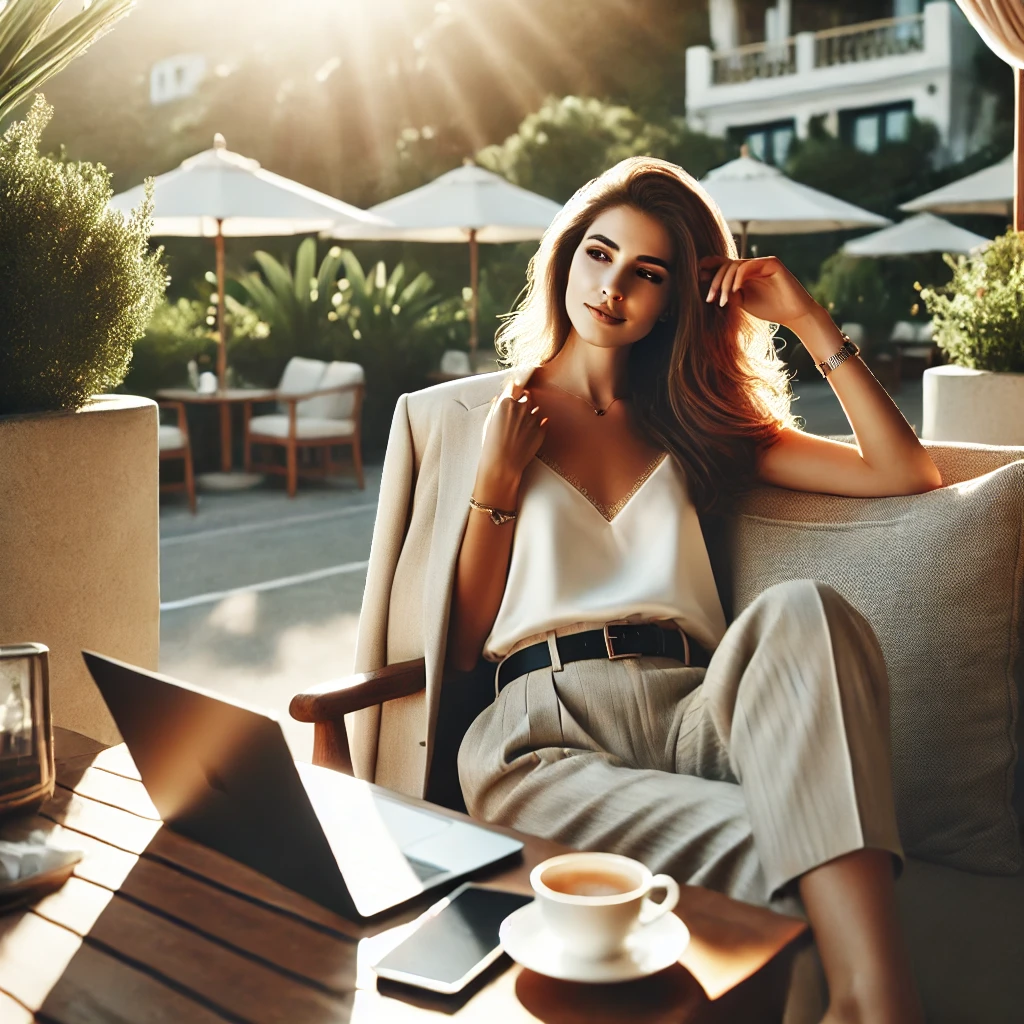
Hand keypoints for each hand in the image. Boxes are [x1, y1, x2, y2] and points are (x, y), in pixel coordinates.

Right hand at [475, 378, 547, 505]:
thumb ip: (496, 407)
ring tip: (520, 427)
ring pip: (534, 409)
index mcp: (506, 403)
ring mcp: (533, 418)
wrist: (502, 465)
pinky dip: (537, 424)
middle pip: (526, 396)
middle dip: (522, 400)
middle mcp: (521, 408)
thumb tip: (500, 398)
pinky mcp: (541, 429)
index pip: (513, 386)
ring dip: (529, 413)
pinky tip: (527, 433)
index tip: (514, 389)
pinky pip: (542, 421)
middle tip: (516, 410)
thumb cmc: (491, 445)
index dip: (513, 388)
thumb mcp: (489, 422)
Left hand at [699, 255, 822, 330]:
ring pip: (734, 266)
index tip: (696, 278)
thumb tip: (708, 288)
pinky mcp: (771, 263)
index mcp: (743, 273)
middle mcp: (751, 265)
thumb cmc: (768, 309)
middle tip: (710, 299)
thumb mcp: (742, 303)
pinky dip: (738, 278)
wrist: (793, 314)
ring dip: (724, 283)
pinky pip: (748, 267)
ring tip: (722, 300)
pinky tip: (734, 291)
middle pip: (725, 265)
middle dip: (714, 282)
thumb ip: (728, 293)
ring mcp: (761, 262)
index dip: (708, 267)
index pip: (722, 265)